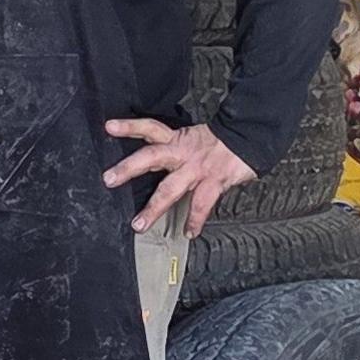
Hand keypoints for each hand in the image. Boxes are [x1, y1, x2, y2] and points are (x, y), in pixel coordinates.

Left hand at [101, 120, 256, 238]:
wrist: (250, 137)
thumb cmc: (220, 141)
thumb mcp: (193, 138)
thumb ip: (174, 147)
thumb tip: (153, 160)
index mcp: (176, 140)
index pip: (149, 127)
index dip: (129, 126)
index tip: (109, 126)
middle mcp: (183, 152)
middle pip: (151, 156)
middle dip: (128, 169)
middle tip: (108, 179)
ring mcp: (197, 168)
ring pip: (170, 188)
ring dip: (153, 208)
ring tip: (139, 225)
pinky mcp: (214, 181)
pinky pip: (201, 205)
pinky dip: (195, 220)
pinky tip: (189, 232)